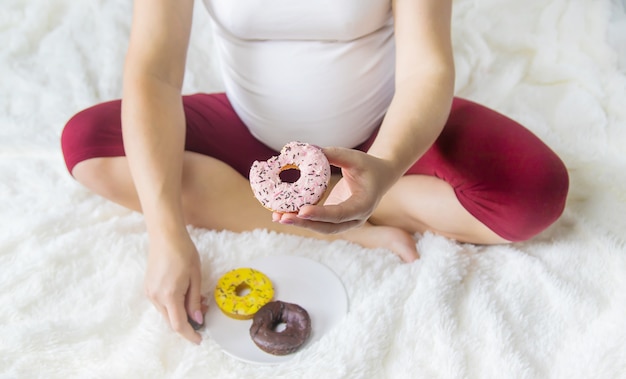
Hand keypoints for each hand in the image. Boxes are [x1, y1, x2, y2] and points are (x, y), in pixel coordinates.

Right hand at [144, 231, 204, 343]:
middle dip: (188, 322)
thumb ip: (195, 301)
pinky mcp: (148, 288)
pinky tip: (185, 294)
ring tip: (197, 299)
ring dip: (181, 312)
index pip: (178, 324)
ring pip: (166, 313)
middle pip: (171, 321)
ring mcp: (149, 293)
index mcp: (169, 295)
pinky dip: (173, 305)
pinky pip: (161, 304)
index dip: (189, 335)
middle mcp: (155, 297)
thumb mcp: (196, 277)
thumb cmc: (184, 252)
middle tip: (203, 312)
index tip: (199, 340)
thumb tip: (197, 319)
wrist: (165, 236)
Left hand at [274, 147, 399, 233]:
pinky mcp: (335, 220)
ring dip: (299, 223)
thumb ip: (334, 154)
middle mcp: (355, 219)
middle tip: (282, 217)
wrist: (380, 177)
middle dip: (304, 223)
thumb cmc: (368, 166)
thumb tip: (308, 149)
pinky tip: (283, 213)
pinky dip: (302, 219)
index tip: (302, 211)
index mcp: (364, 205)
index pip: (340, 213)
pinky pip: (318, 222)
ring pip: (321, 228)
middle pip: (327, 227)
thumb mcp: (355, 157)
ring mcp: (345, 222)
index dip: (321, 214)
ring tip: (277, 216)